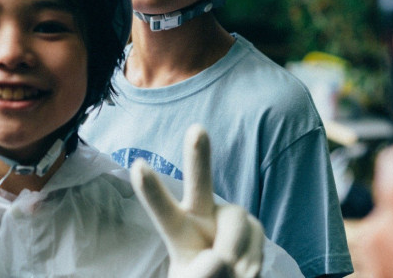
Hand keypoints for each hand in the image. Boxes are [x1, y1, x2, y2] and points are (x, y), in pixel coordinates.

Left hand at [131, 124, 263, 277]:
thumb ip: (199, 276)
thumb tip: (220, 259)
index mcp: (178, 229)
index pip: (163, 210)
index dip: (151, 190)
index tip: (137, 164)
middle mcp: (203, 215)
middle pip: (200, 185)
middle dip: (199, 157)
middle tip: (196, 130)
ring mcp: (232, 220)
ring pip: (234, 232)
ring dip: (233, 258)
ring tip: (229, 274)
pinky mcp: (255, 229)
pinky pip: (255, 250)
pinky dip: (249, 270)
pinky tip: (243, 273)